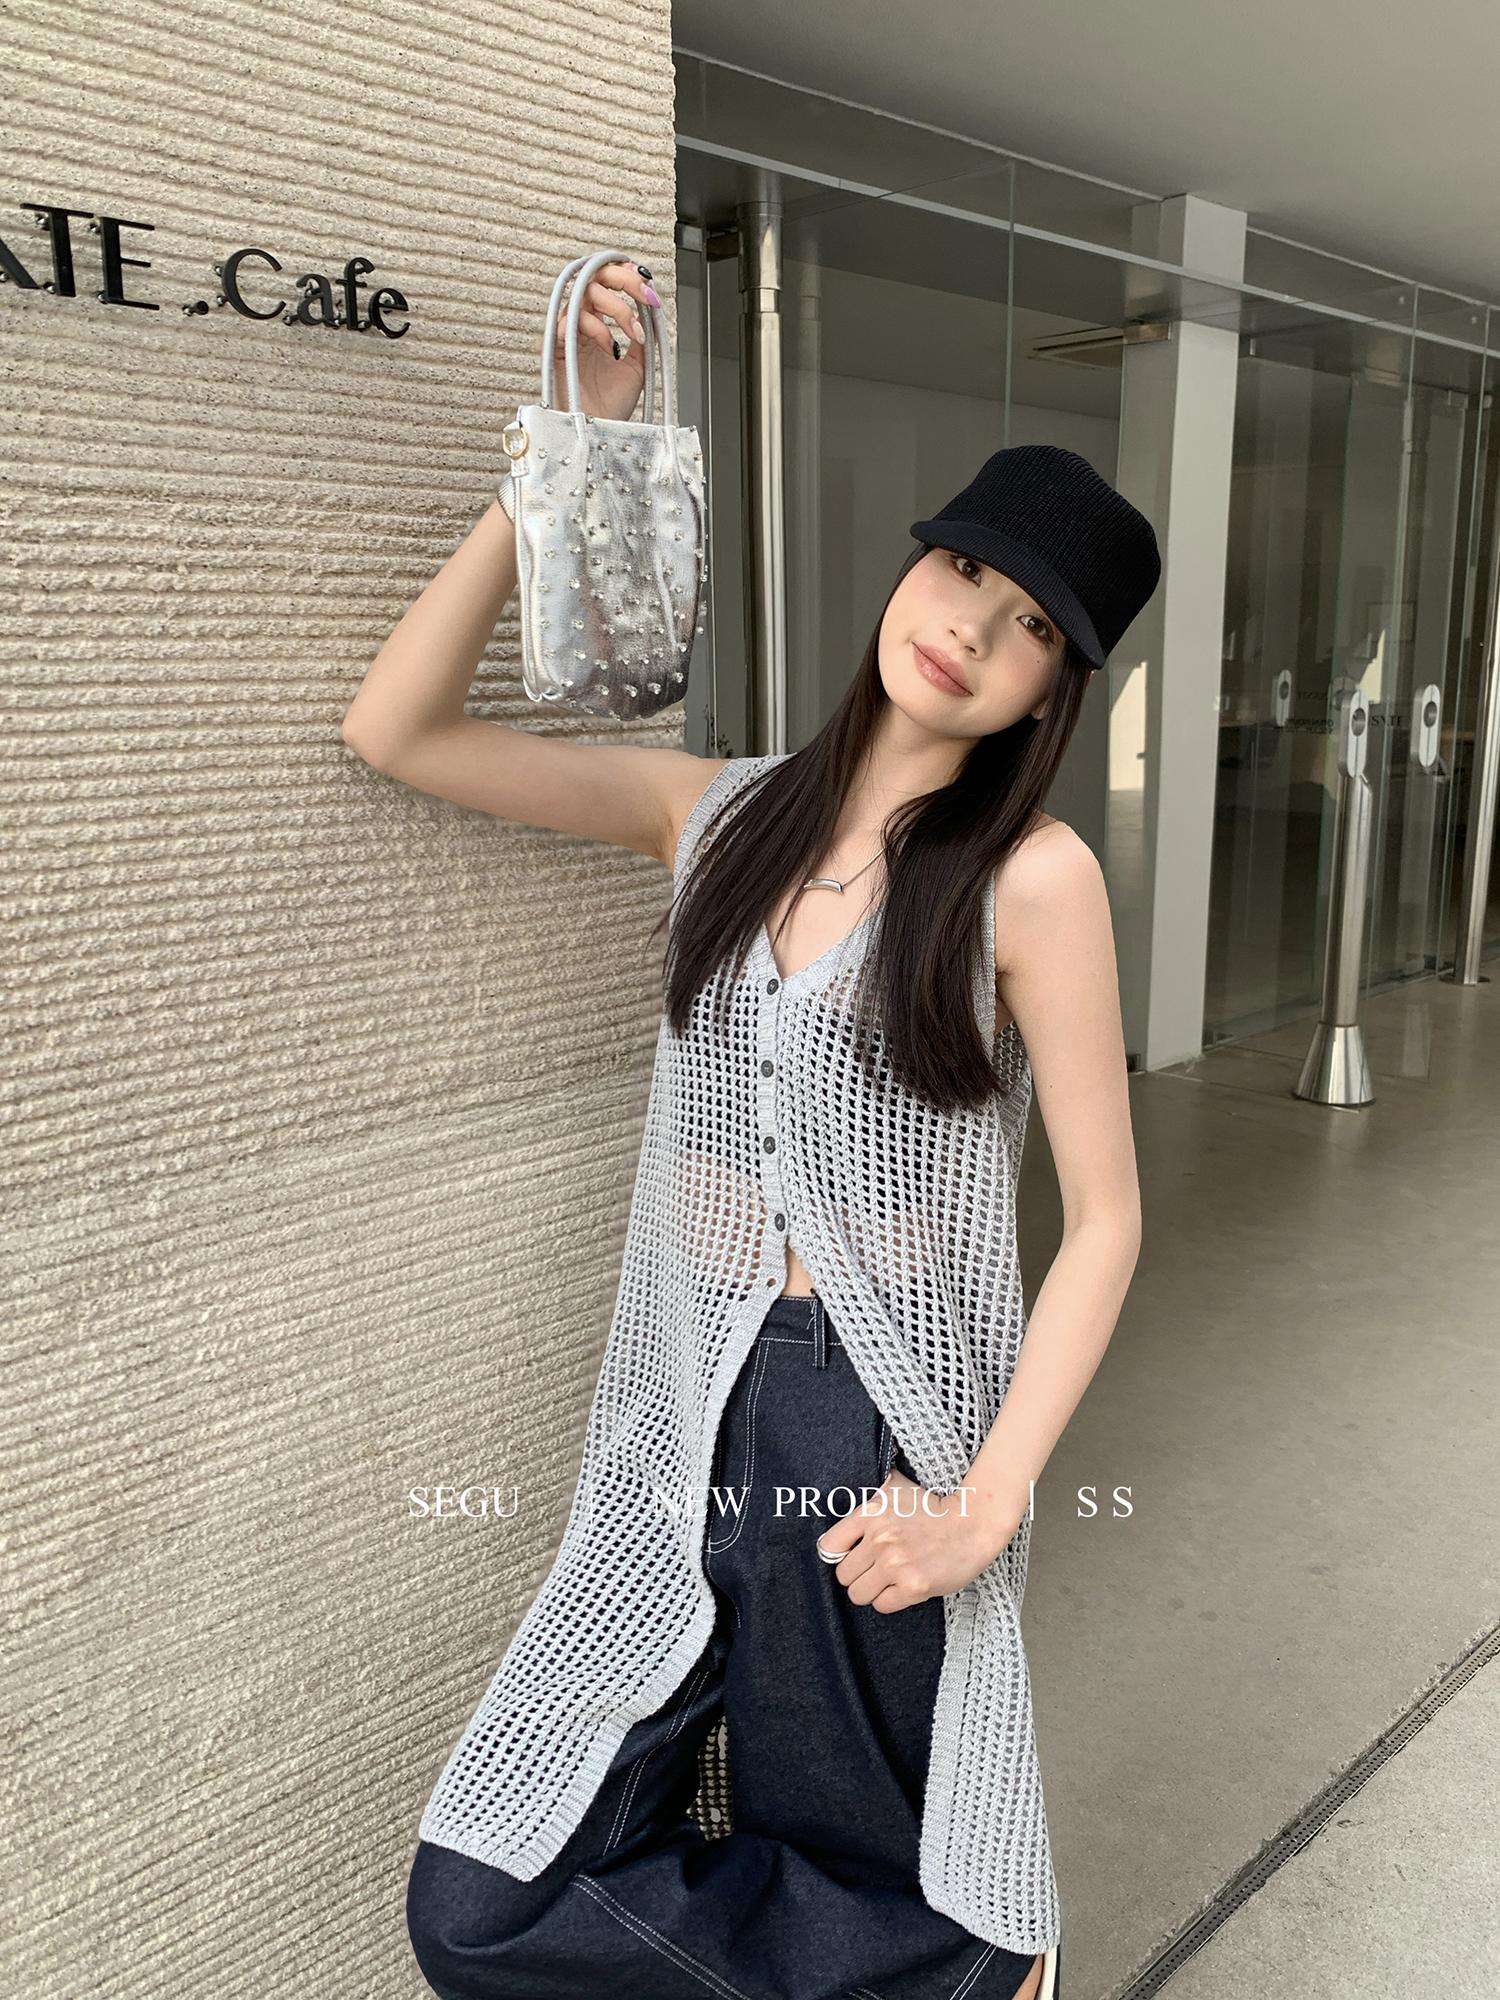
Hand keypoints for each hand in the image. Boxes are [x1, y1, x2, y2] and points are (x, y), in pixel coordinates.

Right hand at [550, 258, 661, 422]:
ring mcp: (565, 335)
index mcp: (596, 326)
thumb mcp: (638, 365)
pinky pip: (569, 321)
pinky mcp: (553, 348)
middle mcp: (579, 326)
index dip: (626, 277)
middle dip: (622, 278)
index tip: (649, 287)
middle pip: (592, 278)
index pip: (606, 286)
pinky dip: (595, 327)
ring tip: (631, 334)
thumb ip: (642, 336)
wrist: (600, 433)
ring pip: (584, 294)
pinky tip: (609, 347)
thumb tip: (652, 309)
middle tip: (643, 291)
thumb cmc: (611, 407)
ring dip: (616, 308)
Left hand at [813, 1466, 1026, 1609]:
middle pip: (843, 1575)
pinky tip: (903, 1587)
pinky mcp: (913, 1586)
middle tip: (875, 1570)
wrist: (972, 1523)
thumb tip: (840, 1506)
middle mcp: (879, 1539)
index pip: (829, 1546)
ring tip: (889, 1580)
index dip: (838, 1555)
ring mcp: (895, 1564)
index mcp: (870, 1513)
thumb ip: (867, 1499)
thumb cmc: (933, 1507)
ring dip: (872, 1590)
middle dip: (858, 1575)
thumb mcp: (895, 1490)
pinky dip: (889, 1600)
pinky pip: (881, 1605)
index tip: (851, 1556)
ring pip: (858, 1594)